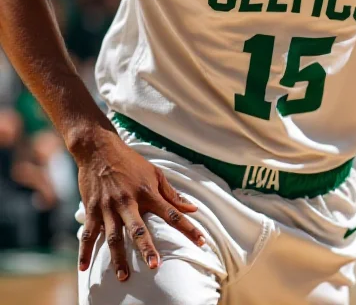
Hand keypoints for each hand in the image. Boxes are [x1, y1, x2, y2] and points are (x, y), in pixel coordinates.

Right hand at [76, 130, 204, 281]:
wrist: (99, 149)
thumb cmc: (130, 162)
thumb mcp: (155, 173)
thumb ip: (172, 194)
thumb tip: (193, 208)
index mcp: (147, 192)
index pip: (172, 212)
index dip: (188, 227)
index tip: (201, 241)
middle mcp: (128, 201)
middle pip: (139, 228)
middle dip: (146, 247)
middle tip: (154, 266)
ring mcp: (108, 206)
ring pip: (114, 236)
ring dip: (118, 257)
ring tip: (124, 277)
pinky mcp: (92, 209)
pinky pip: (88, 233)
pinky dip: (85, 250)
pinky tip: (83, 267)